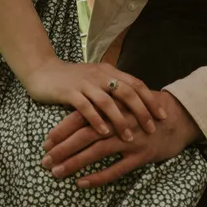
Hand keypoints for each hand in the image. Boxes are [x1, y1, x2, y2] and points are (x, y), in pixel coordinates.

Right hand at [22, 58, 166, 144]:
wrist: (43, 70)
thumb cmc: (71, 79)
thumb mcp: (95, 79)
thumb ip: (111, 87)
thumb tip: (134, 104)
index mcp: (109, 71)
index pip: (136, 84)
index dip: (150, 99)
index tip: (163, 115)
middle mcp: (100, 75)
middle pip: (127, 92)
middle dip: (142, 111)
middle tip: (152, 128)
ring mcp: (85, 83)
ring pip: (109, 101)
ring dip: (121, 121)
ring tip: (130, 136)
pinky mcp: (70, 92)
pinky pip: (86, 107)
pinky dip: (97, 121)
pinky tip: (104, 133)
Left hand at [41, 91, 202, 187]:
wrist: (180, 117)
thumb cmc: (149, 110)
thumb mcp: (126, 102)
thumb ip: (105, 107)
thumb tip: (79, 113)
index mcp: (112, 108)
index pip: (82, 118)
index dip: (62, 130)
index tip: (45, 142)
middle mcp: (118, 122)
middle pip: (84, 135)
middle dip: (62, 148)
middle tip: (44, 161)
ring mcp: (130, 139)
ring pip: (96, 152)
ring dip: (74, 162)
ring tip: (56, 173)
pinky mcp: (141, 155)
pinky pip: (116, 169)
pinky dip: (98, 176)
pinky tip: (82, 183)